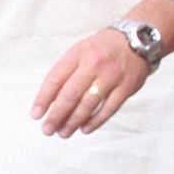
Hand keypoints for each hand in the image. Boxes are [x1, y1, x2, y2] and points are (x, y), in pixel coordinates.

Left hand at [31, 28, 147, 137]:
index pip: (55, 79)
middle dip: (56, 115)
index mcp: (77, 54)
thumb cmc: (102, 49)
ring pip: (88, 104)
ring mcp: (111, 76)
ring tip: (63, 133)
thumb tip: (49, 101)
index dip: (43, 99)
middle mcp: (93, 64)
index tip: (36, 114)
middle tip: (47, 129)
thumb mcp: (80, 52)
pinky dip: (95, 121)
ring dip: (73, 122)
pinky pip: (108, 109)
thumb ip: (65, 73)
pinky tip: (84, 129)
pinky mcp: (126, 87)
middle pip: (70, 94)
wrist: (136, 40)